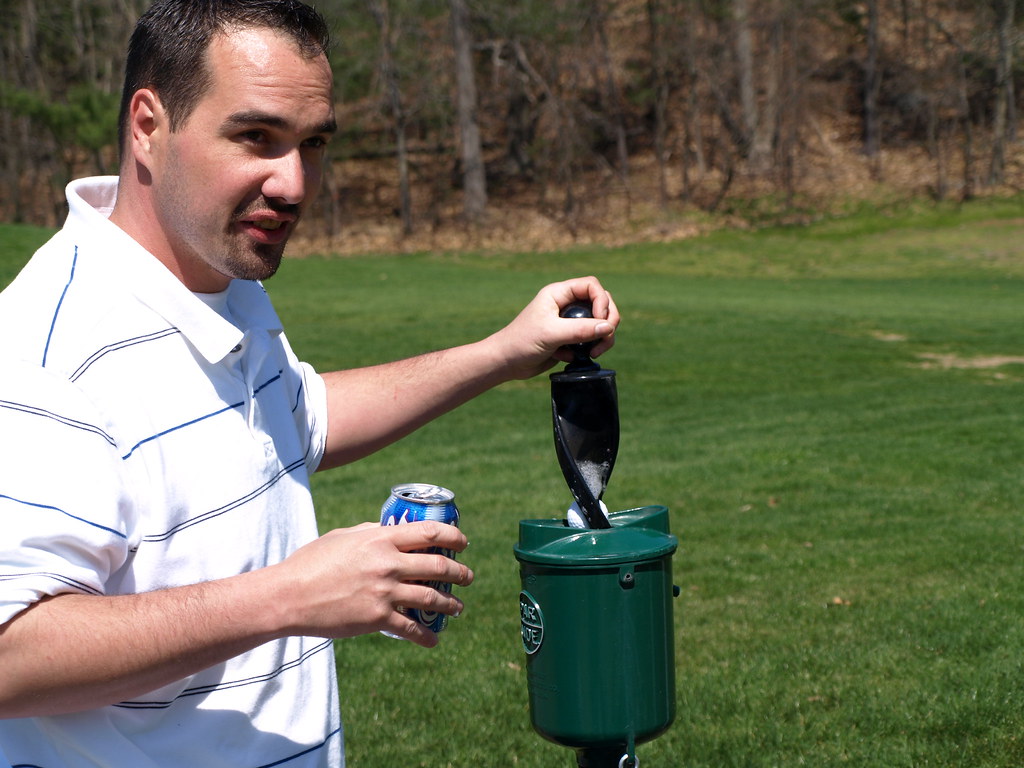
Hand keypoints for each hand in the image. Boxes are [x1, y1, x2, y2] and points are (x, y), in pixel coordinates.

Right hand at [270, 521, 472, 646]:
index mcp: (381, 538)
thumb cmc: (311, 562)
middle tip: (467, 577)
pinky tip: (434, 640)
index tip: (463, 542)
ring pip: (431, 597)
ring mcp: (385, 592)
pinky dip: (426, 636)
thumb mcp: (342, 537)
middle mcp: (389, 563)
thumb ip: (369, 532)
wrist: (289, 596)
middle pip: (438, 566)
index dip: (453, 537)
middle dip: (460, 572)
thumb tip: (389, 529)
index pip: (430, 533)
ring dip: (450, 604)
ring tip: (458, 607)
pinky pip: (411, 629)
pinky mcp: (377, 618)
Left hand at [488, 275, 619, 379]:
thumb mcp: (551, 334)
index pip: (592, 286)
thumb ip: (580, 330)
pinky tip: (571, 358)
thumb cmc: (521, 342)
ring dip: (602, 337)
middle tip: (604, 339)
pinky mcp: (569, 338)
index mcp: (558, 294)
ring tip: (593, 353)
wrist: (507, 363)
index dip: (602, 301)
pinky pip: (590, 339)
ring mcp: (568, 322)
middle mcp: (565, 304)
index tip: (600, 321)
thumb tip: (608, 327)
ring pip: (599, 323)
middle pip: (601, 303)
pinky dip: (589, 348)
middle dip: (608, 321)